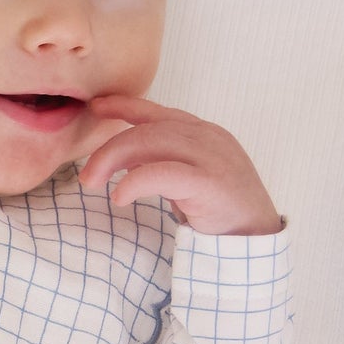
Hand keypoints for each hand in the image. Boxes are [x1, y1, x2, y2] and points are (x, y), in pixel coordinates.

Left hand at [76, 94, 281, 233]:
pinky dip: (135, 182)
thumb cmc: (220, 211)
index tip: (96, 106)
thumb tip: (125, 160)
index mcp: (202, 133)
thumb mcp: (187, 179)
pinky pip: (164, 172)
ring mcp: (211, 156)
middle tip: (86, 176)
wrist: (256, 238)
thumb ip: (162, 163)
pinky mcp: (210, 181)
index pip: (158, 111)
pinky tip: (119, 198)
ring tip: (93, 184)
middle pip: (147, 128)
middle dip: (109, 148)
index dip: (124, 105)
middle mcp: (207, 137)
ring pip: (152, 142)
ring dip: (113, 161)